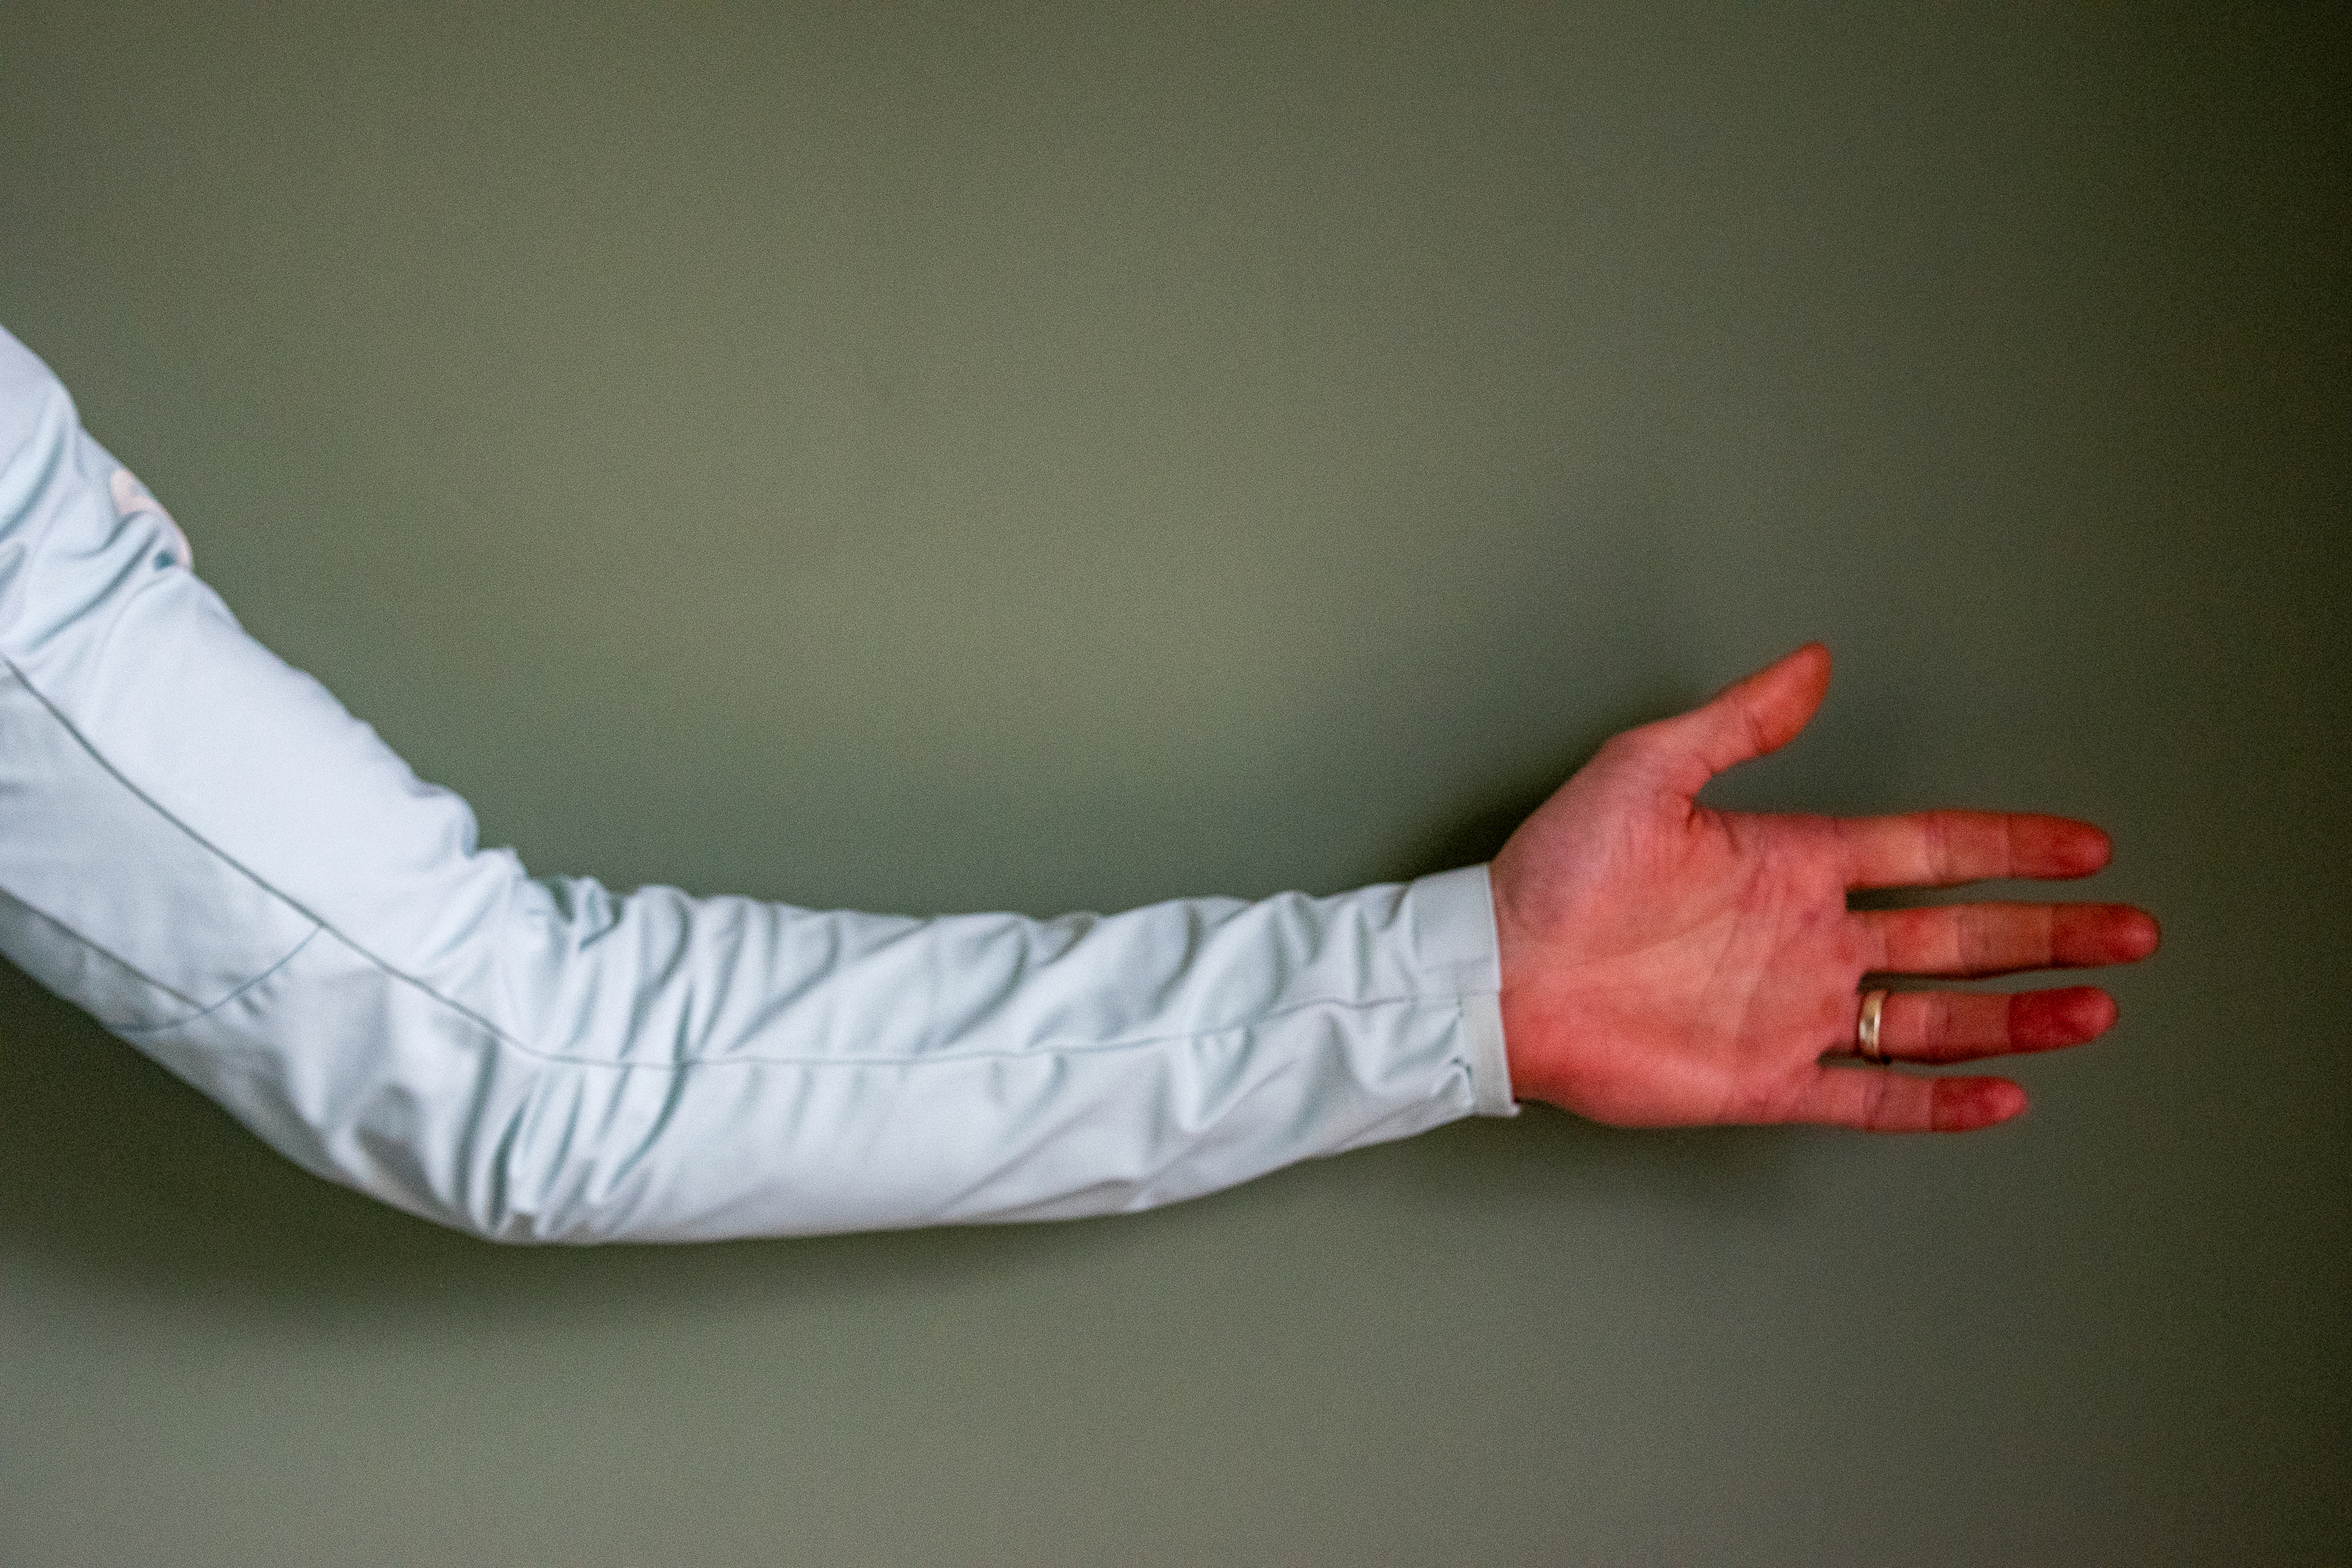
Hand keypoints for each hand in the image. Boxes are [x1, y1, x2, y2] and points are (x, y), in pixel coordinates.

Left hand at [1489, 644, 2158, 1131]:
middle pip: (1957, 935)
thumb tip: (1814, 662)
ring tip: (2097, 1009)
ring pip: (1933, 1018)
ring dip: (2017, 1016)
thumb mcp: (1648, 771)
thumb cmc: (1556, 871)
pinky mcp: (1764, 1081)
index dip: (2009, 848)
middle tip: (2133, 932)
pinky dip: (1937, 1100)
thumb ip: (1741, 722)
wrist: (1496, 976)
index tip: (2087, 847)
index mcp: (1791, 861)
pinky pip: (1869, 1094)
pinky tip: (2003, 1096)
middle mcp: (1808, 939)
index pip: (1928, 849)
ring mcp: (1793, 1012)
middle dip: (2047, 933)